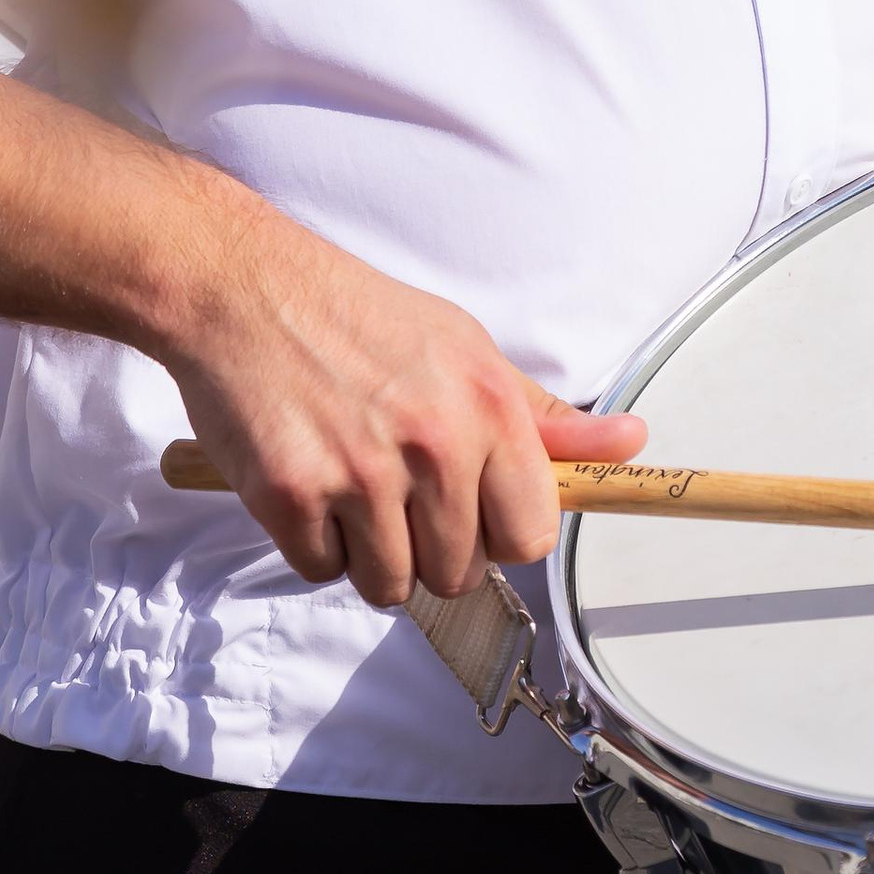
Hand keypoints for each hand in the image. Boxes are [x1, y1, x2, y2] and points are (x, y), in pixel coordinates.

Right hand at [165, 210, 644, 607]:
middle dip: (428, 546)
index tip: (471, 508)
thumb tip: (630, 444)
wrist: (243, 287)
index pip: (530, 536)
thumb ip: (543, 418)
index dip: (499, 533)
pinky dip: (313, 543)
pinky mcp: (290, 495)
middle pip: (458, 574)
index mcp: (486, 407)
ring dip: (369, 552)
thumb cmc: (358, 317)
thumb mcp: (465, 348)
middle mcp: (432, 443)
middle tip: (395, 484)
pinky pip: (321, 571)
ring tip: (351, 482)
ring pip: (390, 586)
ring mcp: (358, 474)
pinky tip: (308, 481)